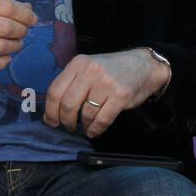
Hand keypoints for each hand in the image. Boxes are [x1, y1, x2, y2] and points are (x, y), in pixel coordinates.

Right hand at [0, 0, 36, 70]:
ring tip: (16, 43)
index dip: (26, 15)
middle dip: (22, 31)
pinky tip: (6, 57)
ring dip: (15, 46)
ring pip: (1, 46)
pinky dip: (3, 62)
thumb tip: (27, 10)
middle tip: (23, 31)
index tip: (32, 19)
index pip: (9, 8)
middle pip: (8, 28)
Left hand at [44, 48, 170, 138]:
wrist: (145, 65)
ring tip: (85, 127)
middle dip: (65, 120)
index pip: (55, 91)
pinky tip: (94, 131)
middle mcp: (90, 71)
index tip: (51, 121)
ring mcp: (106, 83)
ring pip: (85, 113)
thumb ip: (72, 83)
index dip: (50, 110)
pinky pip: (102, 119)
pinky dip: (96, 129)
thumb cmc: (113, 70)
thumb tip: (52, 111)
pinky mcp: (121, 95)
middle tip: (68, 127)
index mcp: (78, 63)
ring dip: (83, 125)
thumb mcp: (89, 68)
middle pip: (68, 104)